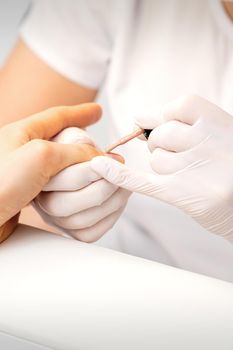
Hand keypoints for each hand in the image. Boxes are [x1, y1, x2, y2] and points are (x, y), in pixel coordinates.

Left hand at [0, 103, 101, 241]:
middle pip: (64, 144)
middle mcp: (25, 152)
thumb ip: (73, 153)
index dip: (81, 113)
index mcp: (23, 133)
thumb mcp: (40, 156)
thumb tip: (102, 158)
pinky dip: (69, 190)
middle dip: (85, 148)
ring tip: (93, 175)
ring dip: (79, 173)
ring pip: (63, 169)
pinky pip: (57, 189)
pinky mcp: (29, 197)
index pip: (58, 117)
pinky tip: (74, 192)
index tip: (97, 111)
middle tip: (103, 155)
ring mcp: (27, 175)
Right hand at [34, 127, 130, 242]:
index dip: (89, 170)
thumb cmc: (70, 150)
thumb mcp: (69, 136)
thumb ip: (79, 140)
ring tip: (124, 186)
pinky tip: (118, 201)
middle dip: (100, 189)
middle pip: (63, 205)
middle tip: (120, 175)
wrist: (71, 164)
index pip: (57, 177)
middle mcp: (41, 201)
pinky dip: (110, 219)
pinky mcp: (72, 231)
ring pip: (79, 222)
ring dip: (110, 203)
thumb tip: (106, 156)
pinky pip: (90, 234)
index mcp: (36, 175)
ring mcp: (55, 219)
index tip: (109, 159)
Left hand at [91, 95, 232, 242]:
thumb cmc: (232, 166)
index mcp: (218, 122)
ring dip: (166, 167)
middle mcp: (206, 142)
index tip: (163, 124)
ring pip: (156, 160)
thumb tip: (140, 117)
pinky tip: (99, 167)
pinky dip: (118, 174)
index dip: (166, 116)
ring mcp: (193, 168)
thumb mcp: (222, 135)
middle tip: (187, 158)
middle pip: (161, 135)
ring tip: (192, 176)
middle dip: (165, 145)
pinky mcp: (180, 194)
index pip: (178, 107)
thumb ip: (187, 122)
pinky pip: (141, 180)